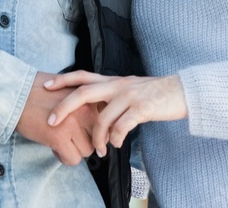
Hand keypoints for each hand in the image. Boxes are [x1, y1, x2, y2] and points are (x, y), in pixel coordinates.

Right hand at [15, 71, 98, 165]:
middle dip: (85, 141)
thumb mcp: (66, 88)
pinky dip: (63, 157)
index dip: (93, 130)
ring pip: (87, 151)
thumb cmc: (35, 90)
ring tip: (58, 141)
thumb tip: (93, 124)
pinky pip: (72, 159)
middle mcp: (84, 109)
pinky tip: (52, 147)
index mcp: (87, 97)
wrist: (13, 92)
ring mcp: (73, 123)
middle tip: (69, 138)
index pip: (104, 122)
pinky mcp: (59, 136)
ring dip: (74, 150)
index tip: (82, 132)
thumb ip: (82, 102)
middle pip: (98, 138)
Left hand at [44, 71, 187, 156]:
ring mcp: (129, 96)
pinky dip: (116, 139)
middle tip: (53, 121)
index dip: (63, 80)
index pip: (82, 76)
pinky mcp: (142, 108)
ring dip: (97, 137)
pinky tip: (117, 145)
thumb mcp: (128, 89)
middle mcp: (118, 85)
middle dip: (65, 106)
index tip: (46, 86)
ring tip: (99, 151)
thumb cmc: (152, 94)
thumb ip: (110, 96)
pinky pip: (122, 126)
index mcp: (112, 80)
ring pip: (102, 117)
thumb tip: (93, 111)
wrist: (181, 92)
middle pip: (84, 92)